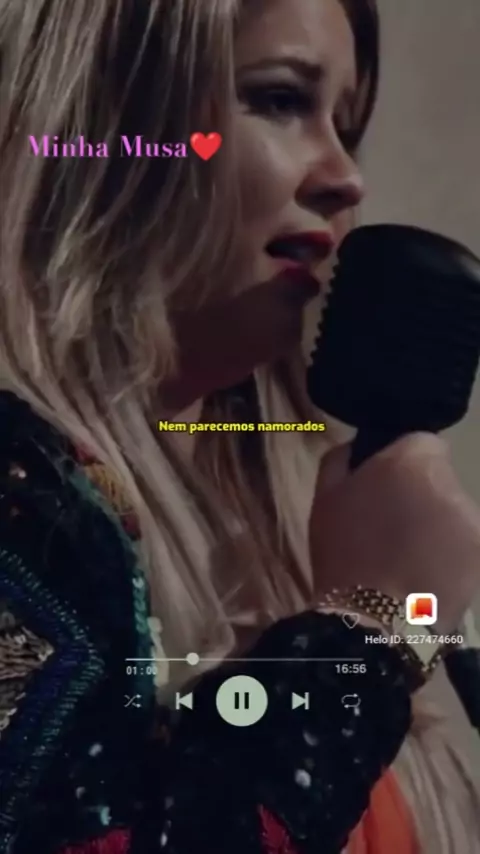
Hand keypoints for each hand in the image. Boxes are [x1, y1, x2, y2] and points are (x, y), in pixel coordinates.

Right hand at [309, 433, 479, 633]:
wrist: (374, 621)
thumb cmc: (343, 552)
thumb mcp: (325, 497)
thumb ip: (343, 458)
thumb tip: (359, 448)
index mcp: (411, 461)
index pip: (422, 441)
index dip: (403, 461)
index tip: (385, 485)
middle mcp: (451, 483)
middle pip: (440, 477)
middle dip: (421, 493)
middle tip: (393, 524)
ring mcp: (472, 520)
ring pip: (453, 510)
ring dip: (437, 523)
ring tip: (409, 555)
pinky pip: (464, 542)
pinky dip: (450, 552)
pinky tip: (426, 573)